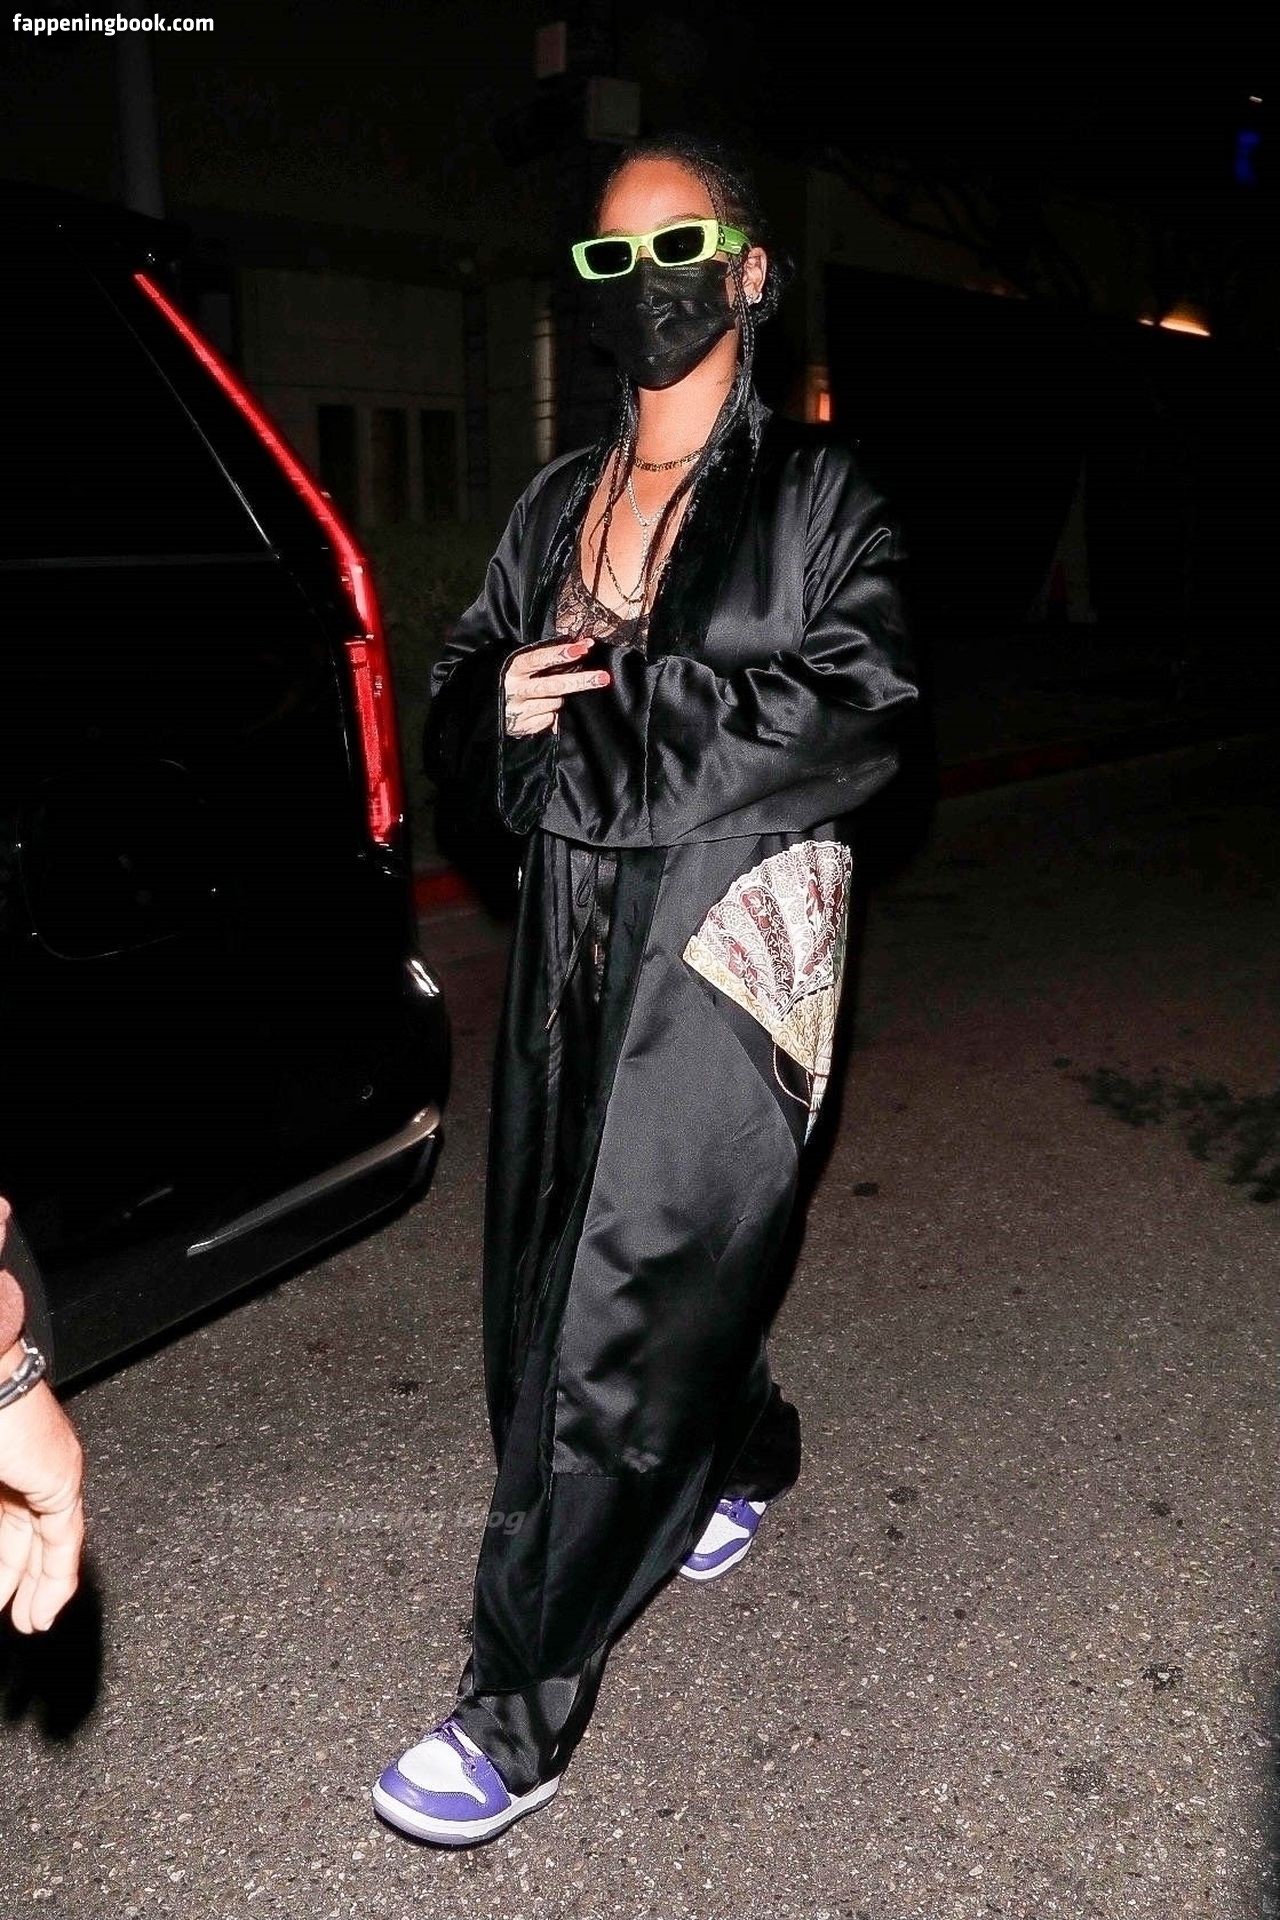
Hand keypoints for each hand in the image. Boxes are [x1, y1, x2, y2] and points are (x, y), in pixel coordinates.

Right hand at [0, 1352, 85, 1633]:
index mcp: (0, 1466)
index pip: (3, 1523)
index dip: (0, 1563)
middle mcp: (20, 1464)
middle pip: (23, 1536)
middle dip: (17, 1580)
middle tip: (14, 1616)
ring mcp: (45, 1468)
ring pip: (46, 1540)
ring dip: (40, 1587)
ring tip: (30, 1624)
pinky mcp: (61, 1475)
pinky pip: (65, 1536)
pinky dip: (58, 1575)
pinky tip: (50, 1606)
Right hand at [503, 637, 610, 736]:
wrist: (481, 712)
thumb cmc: (509, 682)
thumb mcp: (519, 668)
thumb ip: (544, 660)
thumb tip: (582, 646)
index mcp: (512, 669)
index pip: (538, 659)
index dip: (560, 653)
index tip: (582, 648)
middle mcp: (514, 690)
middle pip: (553, 685)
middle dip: (580, 681)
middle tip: (604, 678)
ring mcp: (518, 711)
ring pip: (555, 703)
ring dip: (559, 699)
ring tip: (546, 697)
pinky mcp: (522, 728)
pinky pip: (549, 720)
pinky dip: (551, 715)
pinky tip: (540, 711)